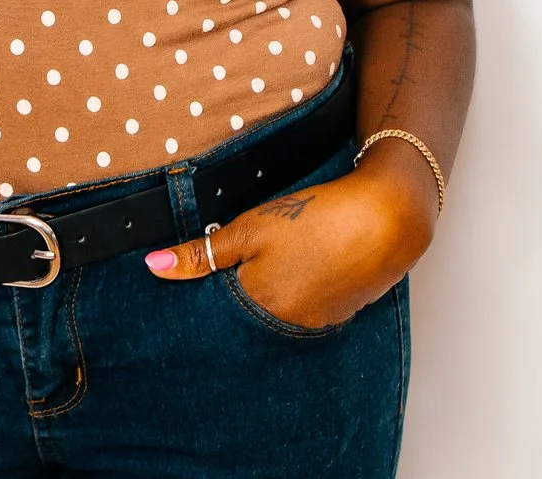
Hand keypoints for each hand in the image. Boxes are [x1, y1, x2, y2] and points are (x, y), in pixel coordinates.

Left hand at [142, 145, 438, 329]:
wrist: (388, 216)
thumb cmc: (317, 218)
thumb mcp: (250, 228)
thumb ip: (202, 252)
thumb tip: (153, 267)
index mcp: (260, 308)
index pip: (217, 312)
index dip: (210, 287)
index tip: (204, 272)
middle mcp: (288, 326)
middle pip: (249, 314)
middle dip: (240, 291)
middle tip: (251, 256)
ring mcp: (319, 322)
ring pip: (279, 311)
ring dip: (273, 289)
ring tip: (284, 255)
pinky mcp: (342, 311)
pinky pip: (308, 307)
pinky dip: (302, 288)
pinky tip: (308, 262)